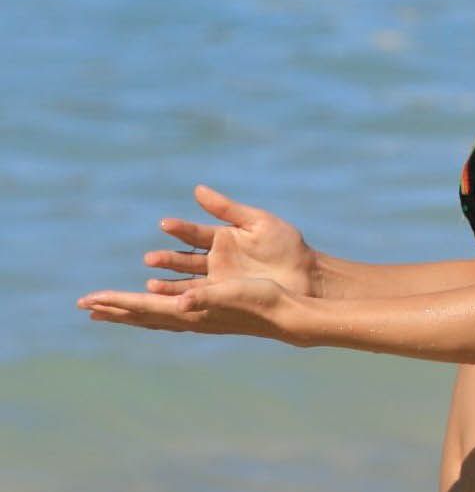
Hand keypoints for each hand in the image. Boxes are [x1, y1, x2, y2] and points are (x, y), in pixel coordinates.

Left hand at [77, 276, 297, 341]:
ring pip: (154, 316)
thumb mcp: (233, 292)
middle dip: (113, 310)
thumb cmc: (262, 300)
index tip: (88, 300)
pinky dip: (153, 309)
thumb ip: (205, 296)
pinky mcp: (209, 314)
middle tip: (85, 307)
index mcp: (190, 311)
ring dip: (130, 312)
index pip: (142, 307)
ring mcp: (199, 319)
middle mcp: (189, 318)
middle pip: (142, 315)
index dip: (114, 302)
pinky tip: (155, 308)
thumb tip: (181, 301)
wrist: (287, 316)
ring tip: (111, 309)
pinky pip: (171, 312)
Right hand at [142, 185, 315, 297]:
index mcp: (223, 237)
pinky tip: (168, 301)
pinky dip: (183, 298)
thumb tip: (197, 189)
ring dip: (168, 281)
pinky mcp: (225, 296)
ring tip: (150, 282)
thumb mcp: (258, 222)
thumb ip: (227, 209)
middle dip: (166, 259)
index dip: (180, 229)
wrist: (307, 274)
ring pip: (187, 280)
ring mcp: (219, 279)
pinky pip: (200, 297)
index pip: (195, 233)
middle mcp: (216, 259)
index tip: (164, 224)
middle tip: (149, 259)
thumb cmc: (287, 246)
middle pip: (185, 259)